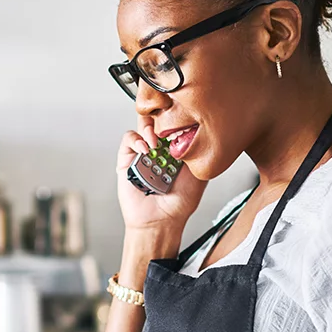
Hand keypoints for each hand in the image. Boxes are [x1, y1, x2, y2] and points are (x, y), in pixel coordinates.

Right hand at [115, 117, 207, 234]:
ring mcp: (142, 153)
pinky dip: (136, 141)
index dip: (176, 113)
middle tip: (167, 121)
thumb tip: (205, 133)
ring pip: (141, 125)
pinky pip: (128, 141)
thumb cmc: (180, 202)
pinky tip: (145, 150)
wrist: (162, 220)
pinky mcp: (127, 160)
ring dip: (149, 128)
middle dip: (161, 114)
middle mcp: (158, 148)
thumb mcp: (200, 174)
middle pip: (157, 118)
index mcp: (175, 148)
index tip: (182, 111)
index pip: (174, 122)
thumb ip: (201, 154)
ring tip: (155, 142)